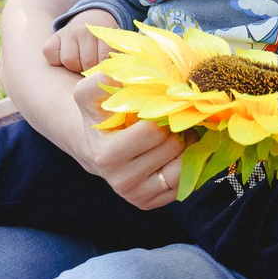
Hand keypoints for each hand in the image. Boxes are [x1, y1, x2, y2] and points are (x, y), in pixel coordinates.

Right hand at [44, 14, 113, 74]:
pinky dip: (56, 61)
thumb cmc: (103, 43)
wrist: (92, 20)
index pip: (104, 59)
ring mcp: (69, 32)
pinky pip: (50, 55)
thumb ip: (113, 62)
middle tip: (91, 68)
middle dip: (89, 71)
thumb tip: (109, 79)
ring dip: (74, 67)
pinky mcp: (54, 36)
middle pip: (87, 63)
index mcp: (103, 33)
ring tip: (79, 64)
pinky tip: (64, 59)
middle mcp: (85, 30)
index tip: (102, 73)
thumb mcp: (113, 50)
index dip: (102, 71)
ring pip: (69, 61)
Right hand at [69, 71, 183, 208]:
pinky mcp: (151, 204)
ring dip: (185, 145)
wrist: (97, 148)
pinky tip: (174, 152)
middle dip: (175, 127)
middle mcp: (121, 181)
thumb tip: (117, 74)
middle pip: (172, 146)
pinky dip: (187, 164)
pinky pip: (186, 182)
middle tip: (169, 118)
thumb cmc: (100, 116)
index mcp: (107, 155)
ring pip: (184, 165)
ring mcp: (137, 197)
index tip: (159, 104)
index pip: (154, 131)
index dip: (161, 112)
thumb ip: (101, 80)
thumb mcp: (90, 94)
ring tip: (173, 134)